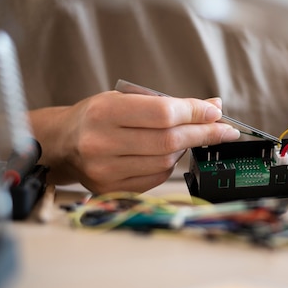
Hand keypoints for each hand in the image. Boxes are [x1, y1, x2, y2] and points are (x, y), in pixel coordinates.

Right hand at [33, 91, 240, 192]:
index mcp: (104, 112)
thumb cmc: (98, 116)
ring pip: (165, 162)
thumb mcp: (126, 99)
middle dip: (203, 134)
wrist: (62, 143)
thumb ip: (168, 104)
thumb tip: (213, 106)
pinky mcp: (109, 189)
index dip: (195, 113)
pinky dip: (168, 165)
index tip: (216, 112)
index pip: (163, 114)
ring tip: (186, 138)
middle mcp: (101, 142)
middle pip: (169, 140)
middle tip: (224, 130)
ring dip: (185, 149)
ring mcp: (104, 170)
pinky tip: (167, 154)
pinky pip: (155, 178)